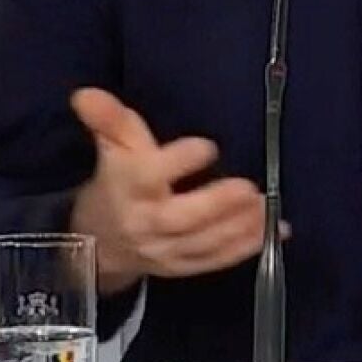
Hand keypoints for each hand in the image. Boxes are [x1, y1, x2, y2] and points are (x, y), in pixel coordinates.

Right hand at [68, 88, 285, 294]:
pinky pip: (215, 261)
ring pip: (203, 243)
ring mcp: (166, 250)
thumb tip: (86, 94)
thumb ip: (108, 120)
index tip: (206, 146)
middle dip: (215, 205)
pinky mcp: (183, 267)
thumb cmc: (116, 183)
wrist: (101, 242)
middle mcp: (146, 222)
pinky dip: (246, 248)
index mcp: (129, 187)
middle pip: (180, 219)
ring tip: (267, 206)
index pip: (148, 176)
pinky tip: (276, 230)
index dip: (177, 162)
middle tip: (247, 188)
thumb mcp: (112, 147)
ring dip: (238, 227)